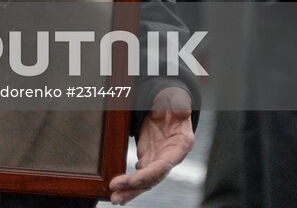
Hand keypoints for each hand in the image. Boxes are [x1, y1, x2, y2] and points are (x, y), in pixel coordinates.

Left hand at [109, 86, 194, 204]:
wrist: (166, 103)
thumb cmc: (173, 100)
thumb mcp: (176, 98)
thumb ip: (179, 103)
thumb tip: (181, 109)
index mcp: (180, 144)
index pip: (165, 164)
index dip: (149, 174)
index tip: (133, 179)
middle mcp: (169, 156)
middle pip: (153, 177)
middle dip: (135, 188)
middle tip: (117, 196)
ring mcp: (158, 158)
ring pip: (144, 179)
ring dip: (130, 189)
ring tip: (115, 198)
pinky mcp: (147, 156)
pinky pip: (138, 172)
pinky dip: (128, 181)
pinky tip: (116, 188)